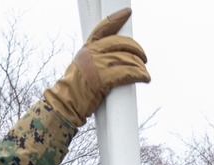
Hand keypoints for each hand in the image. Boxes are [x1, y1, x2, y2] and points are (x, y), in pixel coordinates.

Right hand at [43, 8, 149, 125]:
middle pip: (122, 43)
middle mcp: (93, 53)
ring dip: (140, 66)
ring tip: (145, 73)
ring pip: (127, 59)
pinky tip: (145, 78)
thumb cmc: (77, 88)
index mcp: (88, 48)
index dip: (117, 18)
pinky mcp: (104, 79)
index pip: (104, 27)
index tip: (128, 13)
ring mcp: (98, 65)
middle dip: (137, 49)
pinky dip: (140, 75)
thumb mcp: (83, 65)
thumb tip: (116, 56)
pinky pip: (128, 73)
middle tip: (144, 58)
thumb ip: (97, 58)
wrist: (67, 102)